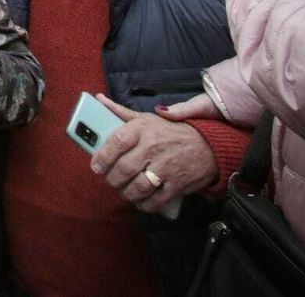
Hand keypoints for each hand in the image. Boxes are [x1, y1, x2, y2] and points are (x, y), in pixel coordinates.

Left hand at [90, 94, 217, 212]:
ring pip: (138, 187)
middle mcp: (154, 147)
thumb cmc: (172, 131)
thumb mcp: (147, 118)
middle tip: (111, 180)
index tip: (96, 166)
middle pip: (125, 168)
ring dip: (126, 193)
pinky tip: (140, 201)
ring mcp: (166, 167)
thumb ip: (121, 112)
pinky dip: (144, 205)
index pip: (117, 141)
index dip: (103, 156)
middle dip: (112, 179)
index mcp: (143, 129)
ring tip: (124, 191)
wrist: (208, 144)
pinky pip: (156, 200)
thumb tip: (99, 100)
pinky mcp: (177, 184)